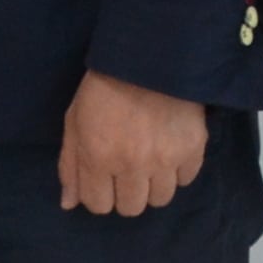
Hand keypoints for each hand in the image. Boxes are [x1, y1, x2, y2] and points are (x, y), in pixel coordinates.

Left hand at [60, 72, 211, 217]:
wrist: (149, 54)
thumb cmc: (104, 87)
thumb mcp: (75, 121)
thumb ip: (70, 164)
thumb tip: (69, 204)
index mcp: (98, 157)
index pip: (98, 205)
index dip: (99, 193)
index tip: (104, 177)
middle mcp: (132, 165)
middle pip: (131, 208)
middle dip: (126, 192)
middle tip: (128, 169)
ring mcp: (165, 159)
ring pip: (160, 199)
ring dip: (153, 185)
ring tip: (151, 160)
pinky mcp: (193, 148)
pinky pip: (186, 179)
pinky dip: (178, 170)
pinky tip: (171, 150)